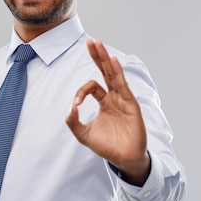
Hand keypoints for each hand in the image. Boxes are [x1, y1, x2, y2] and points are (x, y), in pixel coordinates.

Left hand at [66, 38, 150, 185]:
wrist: (123, 159)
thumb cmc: (107, 146)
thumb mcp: (83, 134)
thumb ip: (73, 122)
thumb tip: (69, 108)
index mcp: (104, 101)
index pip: (92, 87)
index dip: (81, 92)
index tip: (75, 106)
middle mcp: (114, 97)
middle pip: (105, 72)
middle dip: (97, 56)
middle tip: (91, 42)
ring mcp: (123, 99)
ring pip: (113, 74)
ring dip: (105, 59)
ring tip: (99, 44)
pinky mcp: (131, 105)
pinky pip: (123, 86)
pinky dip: (118, 73)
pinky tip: (112, 61)